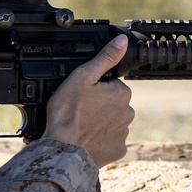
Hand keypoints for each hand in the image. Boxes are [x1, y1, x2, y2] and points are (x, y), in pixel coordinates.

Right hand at [43, 35, 134, 167]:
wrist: (63, 149)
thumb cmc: (68, 113)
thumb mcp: (83, 76)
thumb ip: (105, 57)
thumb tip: (122, 41)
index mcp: (122, 93)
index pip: (111, 85)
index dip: (95, 88)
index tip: (82, 96)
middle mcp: (128, 113)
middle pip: (113, 104)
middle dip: (99, 105)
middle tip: (79, 110)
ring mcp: (124, 133)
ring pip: (112, 122)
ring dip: (100, 123)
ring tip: (81, 125)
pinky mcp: (118, 150)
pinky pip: (110, 141)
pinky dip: (100, 140)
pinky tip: (87, 138)